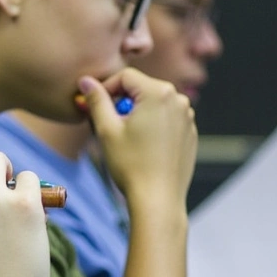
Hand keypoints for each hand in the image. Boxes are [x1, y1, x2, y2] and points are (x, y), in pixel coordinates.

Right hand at [80, 69, 196, 205]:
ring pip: (154, 105)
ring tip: (124, 139)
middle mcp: (179, 99)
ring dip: (137, 115)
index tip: (93, 106)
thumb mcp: (106, 130)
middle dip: (122, 103)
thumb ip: (96, 101)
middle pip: (141, 89)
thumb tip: (86, 82)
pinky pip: (166, 120)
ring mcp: (187, 117)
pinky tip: (142, 149)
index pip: (126, 77)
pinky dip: (152, 127)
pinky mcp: (190, 133)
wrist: (157, 199)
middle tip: (106, 125)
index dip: (105, 88)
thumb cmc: (131, 165)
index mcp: (158, 93)